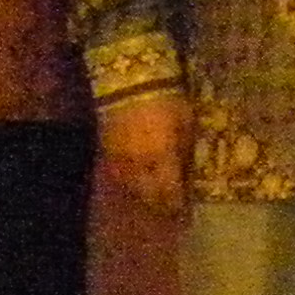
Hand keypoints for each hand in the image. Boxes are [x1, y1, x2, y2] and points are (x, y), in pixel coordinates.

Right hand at [99, 93, 190, 211]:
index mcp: (162, 157)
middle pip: (148, 195)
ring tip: (152, 201)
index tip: (183, 210)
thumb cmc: (167, 100)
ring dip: (143, 197)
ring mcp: (121, 159)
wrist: (131, 83)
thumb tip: (187, 174)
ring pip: (131, 189)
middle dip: (159, 204)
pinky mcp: (107, 152)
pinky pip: (117, 176)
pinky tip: (134, 185)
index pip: (169, 190)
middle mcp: (140, 164)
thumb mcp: (185, 124)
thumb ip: (185, 151)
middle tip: (168, 210)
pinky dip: (127, 184)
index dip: (175, 203)